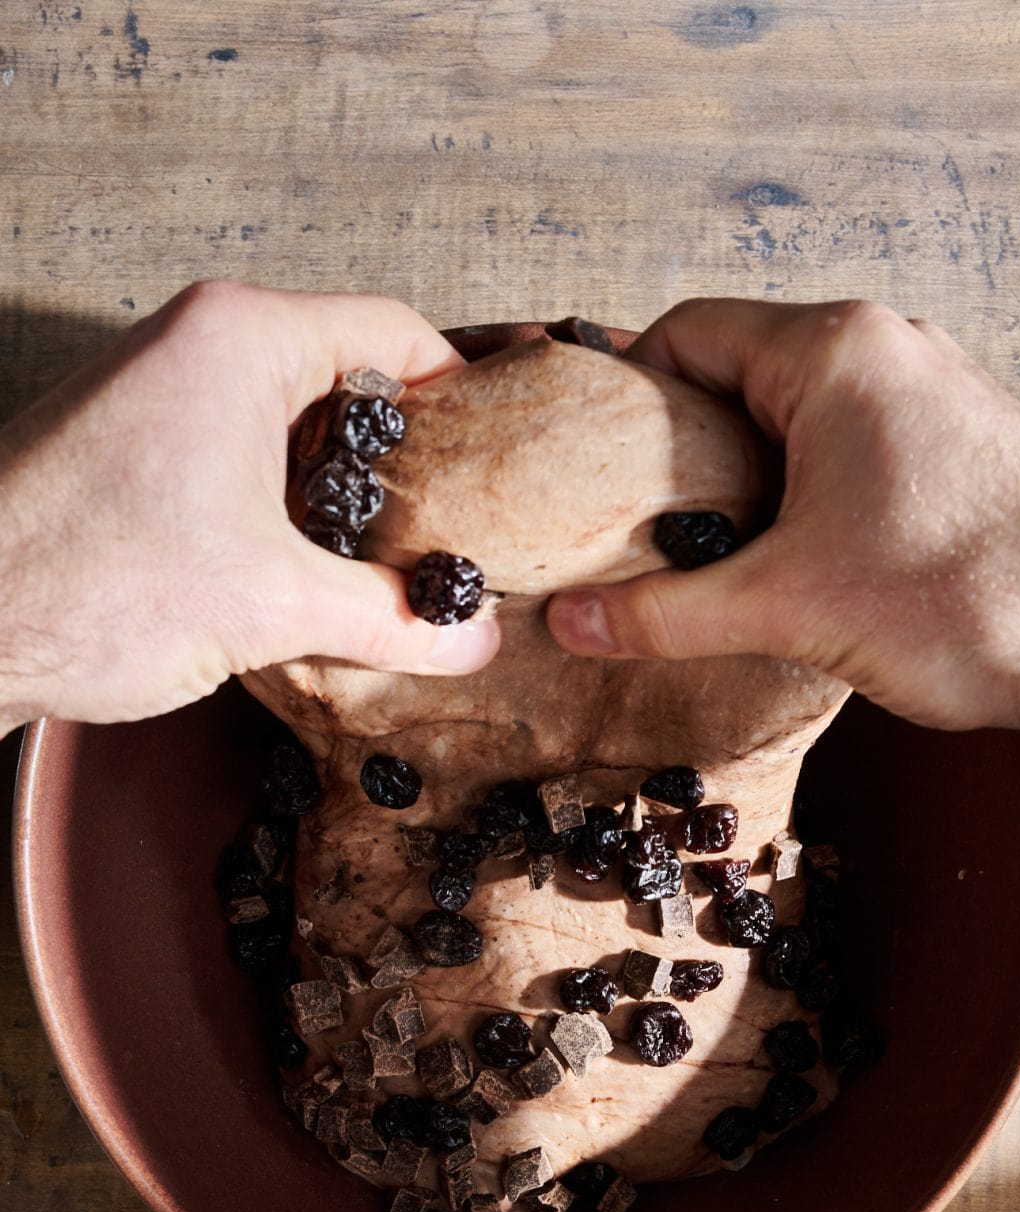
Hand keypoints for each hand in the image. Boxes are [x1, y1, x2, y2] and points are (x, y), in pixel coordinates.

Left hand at [0, 281, 499, 733]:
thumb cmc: (85, 583)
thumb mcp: (269, 607)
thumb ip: (388, 618)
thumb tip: (468, 638)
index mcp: (241, 340)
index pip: (394, 331)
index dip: (463, 395)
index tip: (499, 461)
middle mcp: (199, 346)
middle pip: (347, 378)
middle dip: (408, 458)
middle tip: (457, 526)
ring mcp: (161, 393)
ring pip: (293, 425)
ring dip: (345, 493)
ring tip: (394, 561)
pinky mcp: (137, 449)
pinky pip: (243, 457)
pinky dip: (287, 508)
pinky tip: (311, 574)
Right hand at [547, 298, 1019, 762]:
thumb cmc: (971, 600)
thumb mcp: (788, 607)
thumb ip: (666, 611)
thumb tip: (574, 620)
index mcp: (834, 354)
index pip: (688, 334)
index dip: (626, 396)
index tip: (594, 464)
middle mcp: (885, 351)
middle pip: (739, 372)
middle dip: (683, 448)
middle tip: (641, 522)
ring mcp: (927, 393)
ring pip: (796, 412)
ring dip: (746, 475)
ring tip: (712, 550)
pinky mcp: (953, 443)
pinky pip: (849, 443)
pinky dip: (804, 489)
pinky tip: (792, 558)